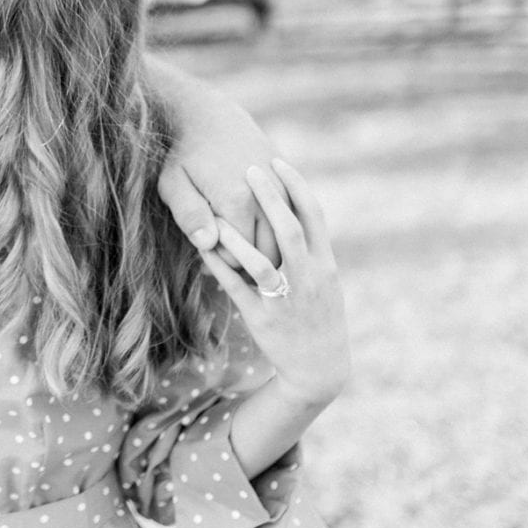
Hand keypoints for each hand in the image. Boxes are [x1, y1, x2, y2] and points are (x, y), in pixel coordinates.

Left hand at [156, 94, 284, 266]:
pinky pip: (291, 222)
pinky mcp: (291, 184)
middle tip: (219, 237)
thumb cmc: (185, 155)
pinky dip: (275, 228)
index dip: (220, 257)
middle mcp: (268, 195)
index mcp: (238, 200)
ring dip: (263, 244)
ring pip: (284, 241)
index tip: (205, 240)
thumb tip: (207, 244)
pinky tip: (251, 217)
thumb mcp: (173, 184)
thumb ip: (189, 216)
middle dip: (245, 257)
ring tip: (233, 228)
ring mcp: (285, 189)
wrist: (212, 117)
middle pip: (267, 255)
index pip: (239, 260)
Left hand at [198, 159, 350, 408]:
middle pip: (291, 230)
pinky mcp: (263, 318)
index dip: (297, 186)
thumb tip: (287, 209)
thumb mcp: (322, 280)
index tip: (277, 161)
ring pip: (261, 262)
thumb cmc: (317, 315)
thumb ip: (308, 248)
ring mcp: (286, 300)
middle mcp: (310, 279)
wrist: (320, 367)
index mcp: (325, 264)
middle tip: (249, 169)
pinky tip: (201, 247)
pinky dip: (219, 266)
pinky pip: (236, 287)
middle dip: (270, 198)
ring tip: (216, 211)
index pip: (314, 216)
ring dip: (237, 236)